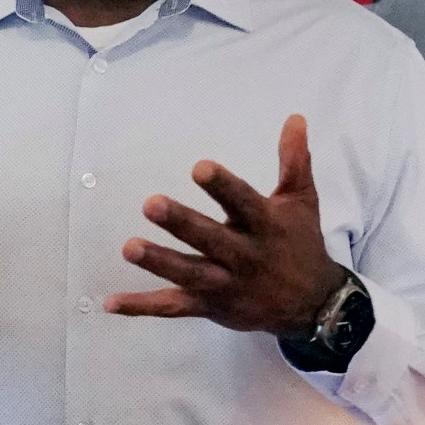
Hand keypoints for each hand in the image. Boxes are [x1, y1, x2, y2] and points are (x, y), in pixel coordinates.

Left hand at [109, 114, 346, 335]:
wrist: (313, 305)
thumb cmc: (301, 244)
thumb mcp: (302, 201)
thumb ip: (294, 160)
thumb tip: (295, 117)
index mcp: (265, 225)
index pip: (243, 202)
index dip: (222, 186)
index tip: (199, 168)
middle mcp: (244, 256)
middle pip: (210, 239)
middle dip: (181, 223)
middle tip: (151, 204)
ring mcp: (225, 284)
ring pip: (189, 274)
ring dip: (159, 262)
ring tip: (129, 248)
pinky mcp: (210, 306)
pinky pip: (173, 307)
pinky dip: (142, 307)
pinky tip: (111, 302)